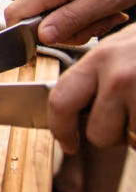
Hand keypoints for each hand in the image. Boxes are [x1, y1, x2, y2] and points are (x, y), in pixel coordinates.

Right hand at [6, 0, 135, 43]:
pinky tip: (104, 2)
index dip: (28, 36)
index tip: (62, 39)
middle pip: (38, 20)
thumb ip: (71, 19)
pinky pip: (62, 1)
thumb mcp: (106, 0)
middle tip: (103, 22)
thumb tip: (42, 36)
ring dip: (82, 20)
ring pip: (54, 13)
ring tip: (110, 10)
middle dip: (71, 29)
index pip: (14, 16)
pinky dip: (83, 8)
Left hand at [49, 24, 135, 153]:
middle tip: (128, 120)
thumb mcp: (119, 47)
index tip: (68, 143)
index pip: (61, 101)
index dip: (61, 130)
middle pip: (98, 133)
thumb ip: (95, 75)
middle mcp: (119, 76)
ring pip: (131, 140)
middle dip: (112, 136)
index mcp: (99, 59)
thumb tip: (72, 110)